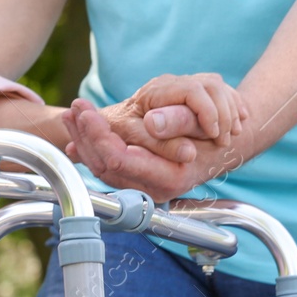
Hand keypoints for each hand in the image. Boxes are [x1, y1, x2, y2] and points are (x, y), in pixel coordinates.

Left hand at [63, 99, 235, 202]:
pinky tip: (82, 125)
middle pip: (106, 165)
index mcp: (170, 177)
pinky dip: (91, 144)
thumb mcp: (204, 122)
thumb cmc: (217, 134)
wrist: (225, 149)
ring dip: (83, 138)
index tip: (87, 114)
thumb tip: (154, 123)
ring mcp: (144, 186)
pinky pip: (106, 165)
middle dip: (86, 135)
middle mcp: (154, 188)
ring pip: (102, 167)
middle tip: (75, 108)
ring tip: (72, 113)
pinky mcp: (136, 178)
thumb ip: (180, 122)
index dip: (100, 137)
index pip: (121, 160)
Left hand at [132, 73, 248, 146]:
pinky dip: (233, 105)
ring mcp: (183, 84)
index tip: (214, 135)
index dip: (209, 112)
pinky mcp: (194, 90)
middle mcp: (171, 82)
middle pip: (210, 85)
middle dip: (224, 114)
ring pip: (218, 86)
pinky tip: (238, 123)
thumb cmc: (127, 132)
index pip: (192, 90)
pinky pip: (221, 90)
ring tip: (229, 137)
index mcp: (156, 91)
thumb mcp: (137, 138)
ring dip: (230, 111)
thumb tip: (186, 150)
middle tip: (224, 141)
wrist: (120, 123)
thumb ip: (158, 143)